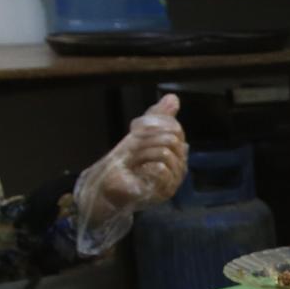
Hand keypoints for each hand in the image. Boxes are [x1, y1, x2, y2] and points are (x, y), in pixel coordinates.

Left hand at [75, 94, 186, 252]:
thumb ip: (159, 117)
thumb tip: (173, 98)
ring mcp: (175, 179)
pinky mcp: (165, 190)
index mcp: (177, 151)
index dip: (153, 126)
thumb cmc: (126, 161)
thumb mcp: (141, 134)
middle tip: (132, 148)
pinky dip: (146, 166)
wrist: (109, 185)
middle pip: (172, 138)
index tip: (135, 131)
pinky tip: (139, 171)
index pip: (175, 128)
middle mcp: (180, 165)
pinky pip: (162, 168)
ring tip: (134, 162)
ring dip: (143, 154)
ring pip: (166, 152)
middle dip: (146, 139)